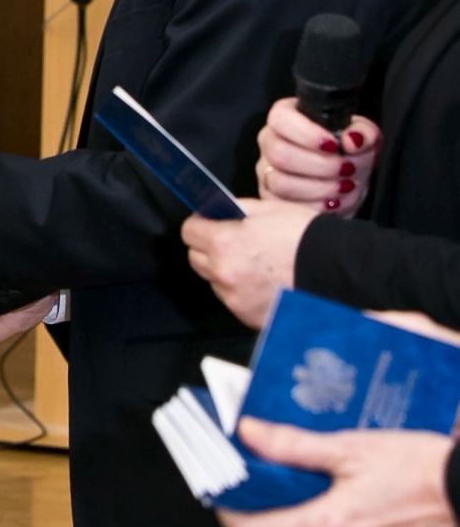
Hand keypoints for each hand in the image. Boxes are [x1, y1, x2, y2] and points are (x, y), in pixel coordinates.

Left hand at [182, 196, 312, 328]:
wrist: (337, 271)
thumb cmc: (306, 237)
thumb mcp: (268, 209)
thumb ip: (237, 210)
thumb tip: (220, 212)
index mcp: (224, 242)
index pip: (188, 231)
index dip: (200, 224)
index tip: (209, 222)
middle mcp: (224, 273)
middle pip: (195, 258)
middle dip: (208, 248)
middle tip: (232, 242)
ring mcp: (235, 299)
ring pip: (213, 281)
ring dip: (224, 272)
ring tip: (253, 264)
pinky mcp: (248, 316)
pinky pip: (233, 300)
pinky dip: (241, 291)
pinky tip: (263, 282)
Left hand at [221, 418, 459, 526]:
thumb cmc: (418, 466)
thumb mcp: (351, 446)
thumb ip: (293, 445)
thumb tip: (248, 434)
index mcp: (327, 526)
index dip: (231, 517)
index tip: (227, 498)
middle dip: (274, 516)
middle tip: (277, 485)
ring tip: (323, 494)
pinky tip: (357, 515)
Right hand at [256, 96, 379, 213]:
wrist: (348, 185)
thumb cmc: (350, 155)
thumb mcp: (365, 138)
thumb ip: (365, 132)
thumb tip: (351, 139)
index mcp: (287, 117)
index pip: (280, 118)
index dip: (306, 133)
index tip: (333, 145)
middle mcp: (270, 142)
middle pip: (279, 153)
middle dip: (319, 165)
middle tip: (346, 169)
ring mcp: (266, 171)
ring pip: (281, 182)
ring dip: (319, 188)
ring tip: (344, 187)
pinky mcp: (270, 197)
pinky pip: (284, 205)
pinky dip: (314, 206)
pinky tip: (333, 202)